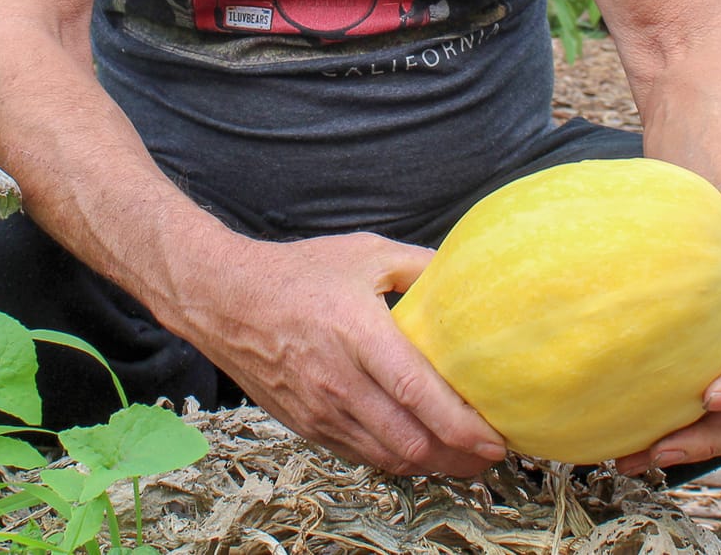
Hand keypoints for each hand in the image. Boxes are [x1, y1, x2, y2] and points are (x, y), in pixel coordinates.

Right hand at [180, 231, 507, 476]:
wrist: (224, 299)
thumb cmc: (298, 273)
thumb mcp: (365, 254)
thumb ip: (419, 267)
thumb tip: (467, 280)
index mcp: (357, 332)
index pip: (416, 392)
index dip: (460, 424)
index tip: (495, 436)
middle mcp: (338, 379)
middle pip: (409, 441)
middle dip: (458, 458)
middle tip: (491, 454)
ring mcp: (320, 409)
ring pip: (387, 458)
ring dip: (431, 465)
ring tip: (465, 460)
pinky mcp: (306, 425)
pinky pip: (361, 456)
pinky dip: (396, 461)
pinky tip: (419, 451)